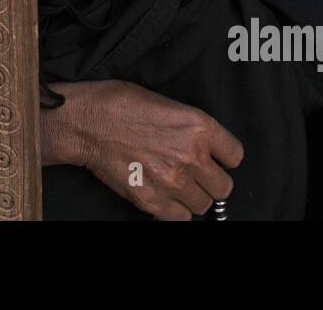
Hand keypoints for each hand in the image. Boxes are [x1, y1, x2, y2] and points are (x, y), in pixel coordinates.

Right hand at [42, 79, 241, 219]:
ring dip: (191, 197)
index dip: (223, 157)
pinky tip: (163, 196)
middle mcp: (191, 156)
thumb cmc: (121, 104)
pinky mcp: (152, 200)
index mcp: (199, 127)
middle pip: (223, 187)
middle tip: (193, 173)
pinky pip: (180, 218)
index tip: (213, 157)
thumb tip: (204, 147)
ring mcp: (173, 181)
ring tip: (174, 184)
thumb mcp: (168, 103)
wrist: (87, 121)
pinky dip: (174, 210)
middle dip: (209, 181)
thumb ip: (192, 128)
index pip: (235, 156)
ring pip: (203, 205)